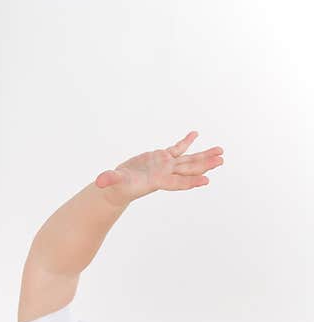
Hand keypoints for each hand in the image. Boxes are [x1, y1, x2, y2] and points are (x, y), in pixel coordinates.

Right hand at [94, 131, 223, 205]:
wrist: (118, 188)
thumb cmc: (115, 187)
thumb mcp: (112, 183)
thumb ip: (109, 180)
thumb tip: (100, 181)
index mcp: (156, 181)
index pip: (176, 182)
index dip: (190, 182)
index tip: (206, 181)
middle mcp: (164, 173)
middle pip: (188, 169)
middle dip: (205, 165)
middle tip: (221, 160)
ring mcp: (164, 165)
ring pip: (188, 159)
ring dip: (204, 156)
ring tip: (221, 152)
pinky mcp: (161, 157)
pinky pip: (177, 148)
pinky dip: (186, 142)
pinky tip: (195, 134)